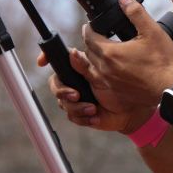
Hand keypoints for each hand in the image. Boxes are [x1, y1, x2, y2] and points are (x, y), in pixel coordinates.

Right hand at [37, 47, 154, 133]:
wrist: (131, 110)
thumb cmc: (119, 88)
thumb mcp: (103, 75)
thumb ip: (85, 66)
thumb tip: (72, 53)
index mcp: (78, 69)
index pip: (58, 61)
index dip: (47, 58)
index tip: (41, 62)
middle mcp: (73, 83)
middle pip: (55, 85)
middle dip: (63, 91)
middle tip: (76, 95)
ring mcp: (75, 99)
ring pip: (63, 104)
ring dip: (78, 108)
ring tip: (94, 109)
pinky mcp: (79, 114)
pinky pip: (72, 118)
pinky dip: (84, 119)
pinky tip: (96, 118)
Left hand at [79, 0, 172, 106]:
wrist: (168, 88)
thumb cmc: (161, 62)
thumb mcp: (152, 32)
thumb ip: (136, 13)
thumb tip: (124, 0)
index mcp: (110, 52)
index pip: (89, 37)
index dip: (88, 29)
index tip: (90, 25)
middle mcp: (105, 68)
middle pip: (88, 52)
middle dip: (89, 41)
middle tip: (94, 35)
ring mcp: (109, 82)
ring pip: (93, 66)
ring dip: (93, 56)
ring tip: (100, 49)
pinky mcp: (116, 91)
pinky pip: (101, 79)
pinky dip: (101, 70)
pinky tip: (111, 67)